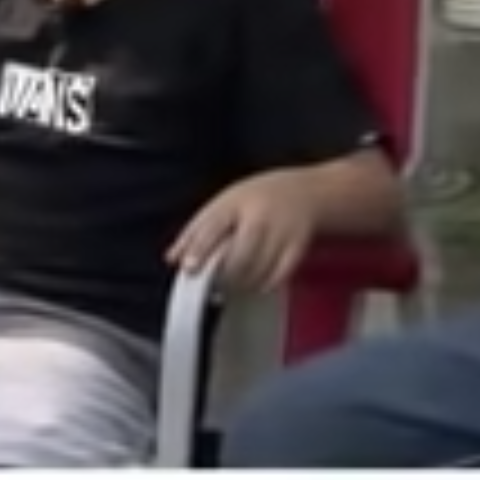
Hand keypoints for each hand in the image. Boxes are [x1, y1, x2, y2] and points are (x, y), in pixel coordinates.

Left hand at [167, 172, 318, 293]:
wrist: (308, 192)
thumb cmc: (258, 198)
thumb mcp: (226, 202)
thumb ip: (197, 230)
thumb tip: (171, 259)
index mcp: (236, 202)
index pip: (214, 225)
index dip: (200, 248)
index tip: (188, 268)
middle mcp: (260, 216)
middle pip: (240, 254)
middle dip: (224, 275)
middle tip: (213, 285)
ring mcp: (282, 233)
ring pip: (258, 269)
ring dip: (241, 284)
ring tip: (232, 287)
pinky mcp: (298, 248)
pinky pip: (278, 276)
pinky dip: (263, 285)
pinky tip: (254, 286)